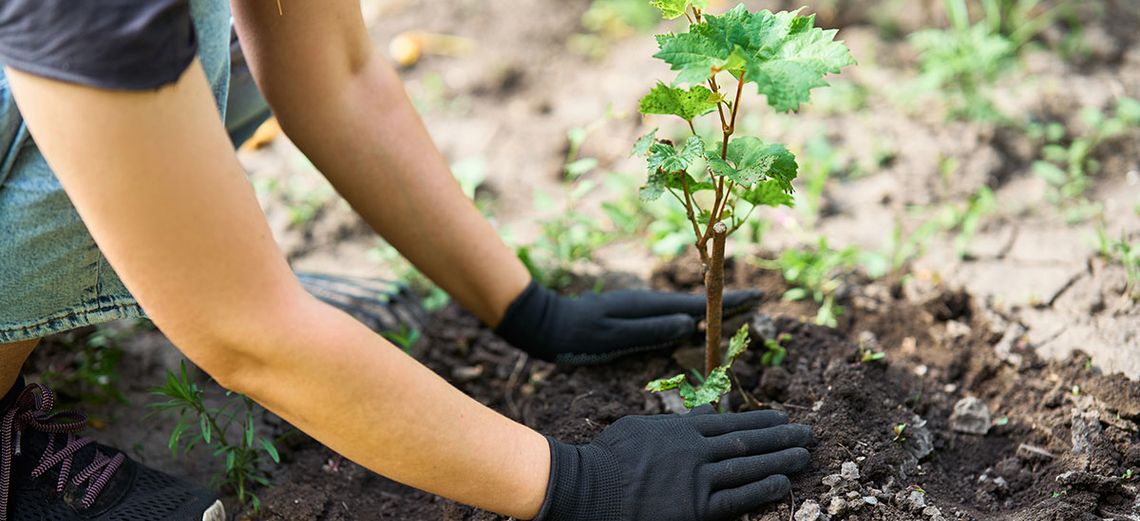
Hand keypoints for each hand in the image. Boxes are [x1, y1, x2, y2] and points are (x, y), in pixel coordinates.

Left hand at [494, 280, 763, 364]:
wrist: (546, 324)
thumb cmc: (577, 333)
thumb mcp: (614, 333)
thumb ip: (651, 329)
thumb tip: (689, 323)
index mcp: (648, 305)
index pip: (697, 304)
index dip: (728, 301)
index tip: (757, 296)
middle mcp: (648, 302)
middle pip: (697, 302)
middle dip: (727, 300)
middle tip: (759, 300)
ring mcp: (641, 308)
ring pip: (685, 308)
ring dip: (712, 309)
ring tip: (738, 309)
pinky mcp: (633, 317)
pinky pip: (671, 316)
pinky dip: (692, 317)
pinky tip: (696, 322)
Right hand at [534, 406, 811, 520]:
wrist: (588, 488)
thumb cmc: (609, 458)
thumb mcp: (642, 428)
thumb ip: (677, 423)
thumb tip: (706, 411)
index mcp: (682, 430)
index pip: (731, 423)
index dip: (761, 421)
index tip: (784, 417)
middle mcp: (695, 450)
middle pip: (747, 442)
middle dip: (781, 437)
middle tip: (808, 433)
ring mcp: (697, 479)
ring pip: (747, 467)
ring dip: (780, 460)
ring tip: (804, 455)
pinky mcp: (694, 508)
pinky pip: (736, 499)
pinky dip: (761, 490)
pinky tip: (782, 483)